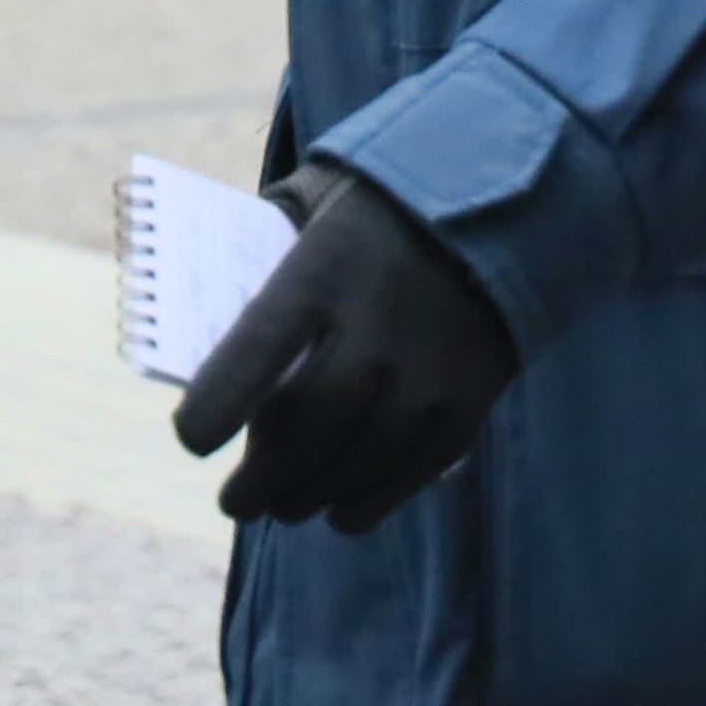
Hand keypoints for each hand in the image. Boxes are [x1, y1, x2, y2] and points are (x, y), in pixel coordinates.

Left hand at [171, 163, 519, 533]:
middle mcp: (382, 320)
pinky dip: (371, 502)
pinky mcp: (473, 395)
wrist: (512, 196)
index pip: (258, 346)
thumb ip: (268, 244)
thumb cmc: (388, 201)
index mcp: (327, 264)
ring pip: (359, 457)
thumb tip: (212, 317)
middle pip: (310, 422)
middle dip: (262, 478)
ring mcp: (433, 365)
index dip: (217, 404)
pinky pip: (414, 469)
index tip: (192, 440)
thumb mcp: (321, 194)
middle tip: (236, 502)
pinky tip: (340, 512)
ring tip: (284, 506)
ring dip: (311, 495)